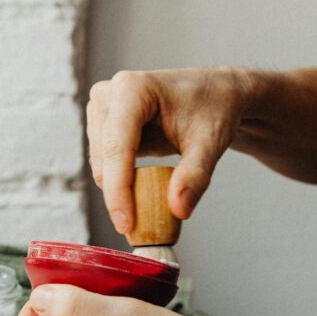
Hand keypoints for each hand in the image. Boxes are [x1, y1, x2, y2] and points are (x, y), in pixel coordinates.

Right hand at [87, 67, 254, 230]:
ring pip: (101, 164)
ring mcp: (102, 108)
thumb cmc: (214, 108)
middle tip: (144, 225)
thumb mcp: (210, 142)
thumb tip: (178, 210)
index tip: (125, 224)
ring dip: (120, 187)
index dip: (118, 189)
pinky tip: (143, 183)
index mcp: (132, 89)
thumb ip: (195, 176)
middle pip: (105, 158)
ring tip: (151, 196)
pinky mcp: (103, 123)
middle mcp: (109, 95)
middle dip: (120, 194)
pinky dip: (121, 180)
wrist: (216, 94)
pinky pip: (105, 162)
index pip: (117, 147)